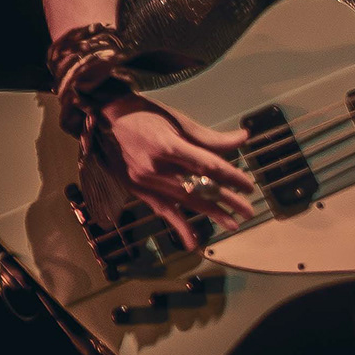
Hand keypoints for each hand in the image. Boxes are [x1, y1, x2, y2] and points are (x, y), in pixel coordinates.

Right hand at [89, 98, 259, 247]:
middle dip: (226, 200)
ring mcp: (145, 181)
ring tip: (232, 223)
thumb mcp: (177, 119)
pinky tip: (193, 241)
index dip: (231, 177)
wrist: (106, 117)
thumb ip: (209, 136)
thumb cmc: (145, 113)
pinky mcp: (138, 188)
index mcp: (167, 146)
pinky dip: (178, 226)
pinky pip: (162, 209)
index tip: (248, 186)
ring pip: (185, 200)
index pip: (207, 166)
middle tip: (248, 211)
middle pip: (199, 187)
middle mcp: (156, 167)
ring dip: (210, 213)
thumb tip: (242, 138)